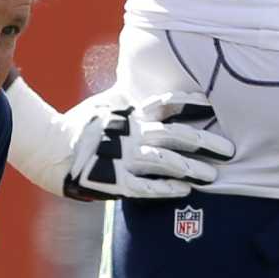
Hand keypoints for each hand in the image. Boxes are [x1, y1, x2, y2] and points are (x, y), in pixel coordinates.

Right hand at [62, 92, 235, 200]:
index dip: (190, 104)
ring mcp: (125, 158)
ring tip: (212, 176)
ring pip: (165, 160)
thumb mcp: (105, 103)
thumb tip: (141, 86)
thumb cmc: (78, 124)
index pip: (166, 104)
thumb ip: (127, 97)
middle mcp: (132, 134)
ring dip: (191, 168)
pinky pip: (145, 186)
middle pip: (175, 134)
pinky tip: (185, 191)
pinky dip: (166, 188)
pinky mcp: (116, 181)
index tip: (211, 106)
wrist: (48, 146)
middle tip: (230, 149)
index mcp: (131, 114)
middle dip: (205, 141)